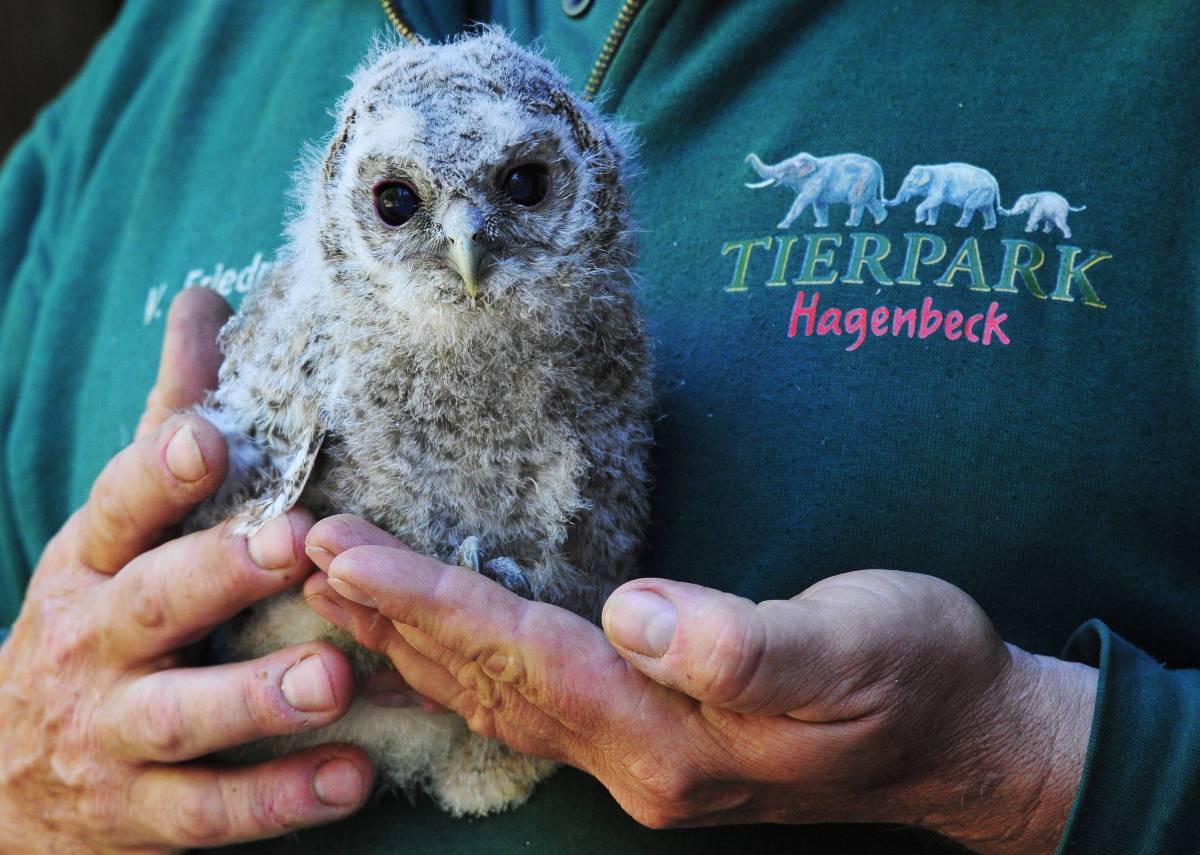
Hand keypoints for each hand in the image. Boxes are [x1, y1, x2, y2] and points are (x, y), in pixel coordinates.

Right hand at [0, 289, 372, 852]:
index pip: (119, 508)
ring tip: (333, 677)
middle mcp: (94, 642)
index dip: (158, 474)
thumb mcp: (115, 526)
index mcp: (92, 563)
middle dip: (218, 573)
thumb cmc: (95, 618)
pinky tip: (352, 778)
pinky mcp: (140, 813)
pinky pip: (211, 810)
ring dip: (257, 695)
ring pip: (181, 714)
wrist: (3, 780)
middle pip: (153, 603)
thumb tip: (208, 299)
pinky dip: (281, 799)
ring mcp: (112, 732)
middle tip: (295, 544)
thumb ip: (168, 421)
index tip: (210, 438)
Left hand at [302, 515, 1095, 853]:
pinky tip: (427, 639)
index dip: (426, 602)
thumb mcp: (855, 647)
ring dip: (408, 642)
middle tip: (300, 552)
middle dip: (386, 617)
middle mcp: (636, 759)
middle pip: (484, 683)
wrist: (965, 743)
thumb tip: (634, 612)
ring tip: (332, 587)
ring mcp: (639, 757)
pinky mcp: (649, 736)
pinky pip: (527, 700)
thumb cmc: (919, 678)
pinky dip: (462, 663)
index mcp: (673, 736)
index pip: (522, 658)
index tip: (343, 546)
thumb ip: (741, 643)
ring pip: (492, 698)